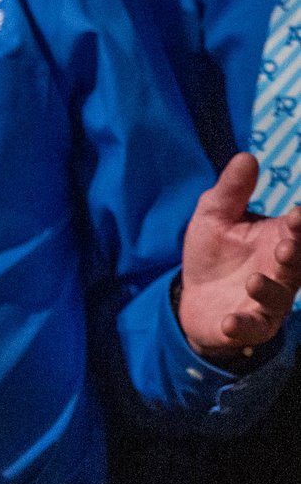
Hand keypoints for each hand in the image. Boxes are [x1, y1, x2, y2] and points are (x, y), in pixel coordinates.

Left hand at [176, 152, 300, 362]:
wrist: (193, 296)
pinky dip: (243, 325)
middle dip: (296, 254)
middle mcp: (283, 271)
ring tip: (252, 279)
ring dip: (268, 288)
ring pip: (280, 297)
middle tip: (286, 244)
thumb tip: (247, 156)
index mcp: (281, 239)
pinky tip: (230, 321)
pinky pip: (253, 327)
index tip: (298, 213)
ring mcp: (269, 299)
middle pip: (298, 263)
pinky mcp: (251, 324)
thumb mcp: (214, 217)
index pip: (299, 229)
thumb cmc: (213, 253)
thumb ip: (231, 191)